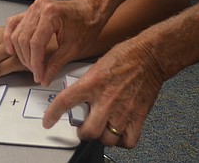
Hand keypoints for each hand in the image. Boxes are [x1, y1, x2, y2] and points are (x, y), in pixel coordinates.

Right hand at [4, 0, 104, 85]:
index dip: (35, 63)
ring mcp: (33, 8)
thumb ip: (56, 64)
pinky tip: (12, 48)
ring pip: (16, 33)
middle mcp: (39, 8)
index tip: (39, 75)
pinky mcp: (31, 10)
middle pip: (23, 40)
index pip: (35, 44)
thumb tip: (44, 77)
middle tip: (36, 72)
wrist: (90, 9)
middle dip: (28, 60)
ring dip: (20, 52)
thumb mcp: (73, 48)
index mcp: (51, 15)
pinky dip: (10, 36)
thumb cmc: (86, 23)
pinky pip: (13, 23)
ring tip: (29, 64)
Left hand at [42, 38, 165, 147]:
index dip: (53, 115)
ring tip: (102, 130)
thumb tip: (78, 95)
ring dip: (102, 137)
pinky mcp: (138, 116)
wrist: (150, 56)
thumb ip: (87, 83)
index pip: (65, 102)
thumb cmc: (125, 56)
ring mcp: (123, 110)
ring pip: (107, 139)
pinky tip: (119, 133)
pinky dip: (122, 141)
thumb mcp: (96, 65)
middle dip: (82, 133)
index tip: (48, 121)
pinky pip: (128, 141)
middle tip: (83, 128)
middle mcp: (106, 99)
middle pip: (88, 131)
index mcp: (92, 83)